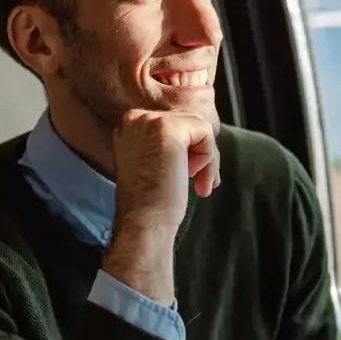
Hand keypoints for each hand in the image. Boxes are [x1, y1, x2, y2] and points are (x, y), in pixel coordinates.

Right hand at [103, 110, 219, 304]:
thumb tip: (203, 134)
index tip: (189, 174)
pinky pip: (206, 133)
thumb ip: (171, 143)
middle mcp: (137, 117)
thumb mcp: (157, 161)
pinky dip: (209, 159)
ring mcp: (151, 121)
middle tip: (201, 183)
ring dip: (208, 159)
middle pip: (189, 122)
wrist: (144, 222)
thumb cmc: (152, 201)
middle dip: (202, 153)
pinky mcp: (169, 129)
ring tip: (201, 184)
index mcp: (130, 124)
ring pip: (200, 127)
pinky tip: (198, 181)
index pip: (175, 122)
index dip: (190, 148)